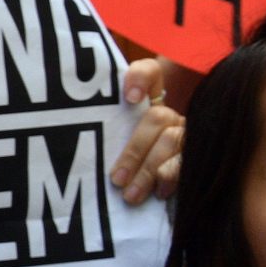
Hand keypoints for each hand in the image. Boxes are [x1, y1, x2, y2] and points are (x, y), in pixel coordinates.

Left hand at [110, 58, 187, 203]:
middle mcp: (167, 112)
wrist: (154, 184)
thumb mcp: (107, 139)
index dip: (140, 78)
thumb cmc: (119, 156)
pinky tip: (159, 193)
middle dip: (134, 150)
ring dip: (149, 171)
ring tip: (130, 195)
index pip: (149, 71)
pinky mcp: (193, 156)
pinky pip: (187, 163)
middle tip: (116, 179)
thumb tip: (71, 138)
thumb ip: (97, 128)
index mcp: (147, 99)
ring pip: (173, 141)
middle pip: (156, 116)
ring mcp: (184, 133)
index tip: (130, 97)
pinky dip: (172, 178)